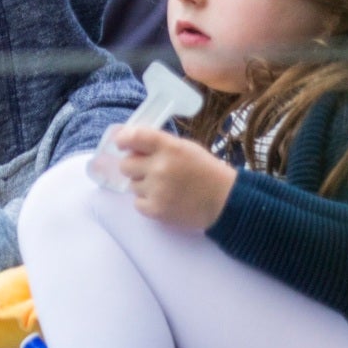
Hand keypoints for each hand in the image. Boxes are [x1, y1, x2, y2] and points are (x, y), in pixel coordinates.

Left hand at [105, 124, 235, 231]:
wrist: (226, 202)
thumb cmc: (206, 172)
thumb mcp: (186, 149)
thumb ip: (160, 145)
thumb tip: (130, 143)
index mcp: (169, 147)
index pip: (134, 137)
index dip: (123, 140)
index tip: (121, 144)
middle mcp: (160, 167)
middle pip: (125, 165)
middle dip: (134, 167)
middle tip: (149, 171)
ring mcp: (157, 190)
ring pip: (132, 185)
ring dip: (143, 186)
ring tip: (164, 188)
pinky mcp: (156, 210)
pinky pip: (137, 203)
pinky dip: (147, 202)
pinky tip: (164, 200)